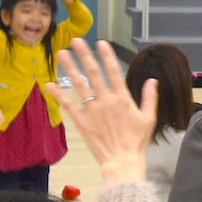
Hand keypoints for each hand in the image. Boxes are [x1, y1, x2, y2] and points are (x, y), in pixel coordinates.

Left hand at [55, 39, 159, 183]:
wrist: (122, 161)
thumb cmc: (137, 141)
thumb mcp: (149, 118)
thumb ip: (149, 97)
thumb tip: (152, 80)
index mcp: (122, 98)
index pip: (114, 71)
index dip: (106, 55)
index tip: (100, 42)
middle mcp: (105, 100)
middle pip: (93, 72)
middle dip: (84, 55)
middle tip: (76, 40)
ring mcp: (92, 110)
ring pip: (79, 84)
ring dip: (70, 67)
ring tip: (62, 54)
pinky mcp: (81, 121)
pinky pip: (68, 104)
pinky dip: (58, 94)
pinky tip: (49, 83)